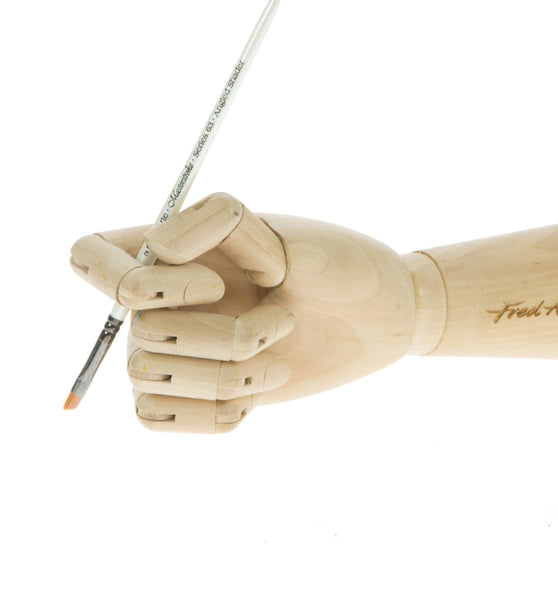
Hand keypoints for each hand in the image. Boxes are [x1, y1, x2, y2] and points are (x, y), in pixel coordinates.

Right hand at [70, 193, 416, 432]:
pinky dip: (214, 411)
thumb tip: (157, 248)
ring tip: (281, 353)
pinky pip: (157, 418)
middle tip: (282, 317)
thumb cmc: (341, 266)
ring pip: (147, 376)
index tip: (212, 283)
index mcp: (179, 245)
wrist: (384, 319)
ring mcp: (182, 346)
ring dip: (227, 373)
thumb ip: (221, 225)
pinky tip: (260, 390)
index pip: (88, 253)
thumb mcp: (289, 236)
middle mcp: (169, 296)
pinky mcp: (198, 392)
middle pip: (132, 330)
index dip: (118, 276)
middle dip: (218, 335)